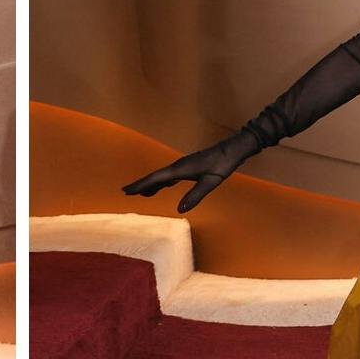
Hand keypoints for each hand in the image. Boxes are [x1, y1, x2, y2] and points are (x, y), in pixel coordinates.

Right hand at [120, 131, 258, 212]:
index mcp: (180, 169)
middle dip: (141, 184)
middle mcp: (178, 166)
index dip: (141, 185)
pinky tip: (162, 186)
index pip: (156, 178)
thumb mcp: (210, 182)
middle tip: (126, 192)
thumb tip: (180, 209)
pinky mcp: (189, 166)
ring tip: (141, 193)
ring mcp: (183, 165)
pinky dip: (162, 182)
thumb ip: (195, 195)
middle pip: (155, 176)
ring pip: (162, 176)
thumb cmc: (222, 164)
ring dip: (151, 184)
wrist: (233, 149)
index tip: (127, 190)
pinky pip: (170, 175)